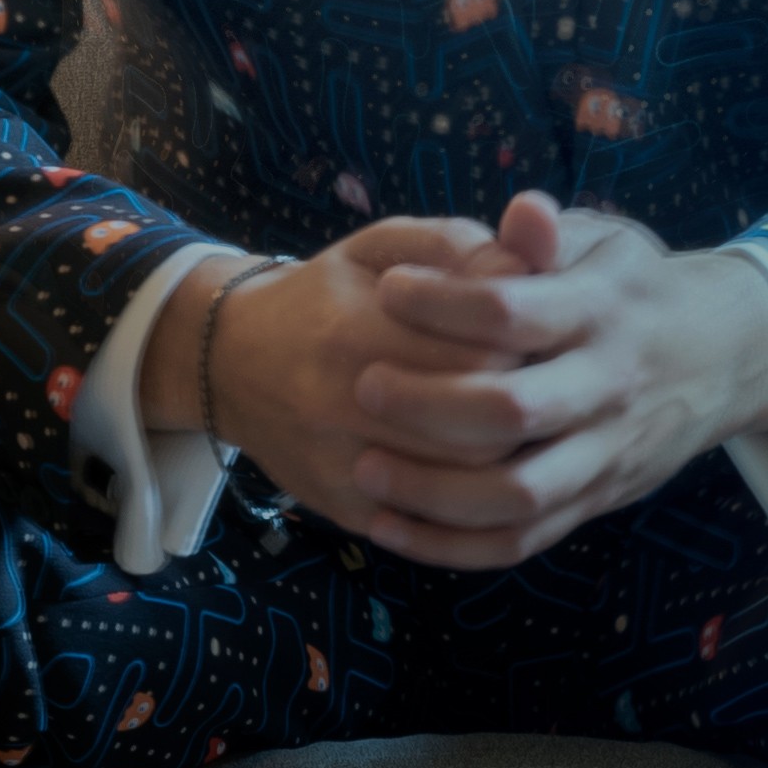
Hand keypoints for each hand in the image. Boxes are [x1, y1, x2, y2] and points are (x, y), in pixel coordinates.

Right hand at [147, 217, 521, 544]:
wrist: (232, 361)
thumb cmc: (326, 295)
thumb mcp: (382, 246)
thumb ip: (457, 245)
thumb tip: (526, 258)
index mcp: (358, 327)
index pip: (482, 352)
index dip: (527, 347)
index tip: (535, 336)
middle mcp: (342, 403)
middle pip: (478, 426)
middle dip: (523, 407)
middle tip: (533, 386)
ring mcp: (340, 464)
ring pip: (460, 482)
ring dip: (503, 457)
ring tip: (512, 425)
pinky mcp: (343, 508)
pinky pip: (425, 522)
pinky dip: (463, 502)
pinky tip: (476, 469)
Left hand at [344, 190, 767, 567]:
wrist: (726, 356)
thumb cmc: (635, 290)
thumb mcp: (605, 244)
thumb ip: (549, 238)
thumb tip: (522, 208)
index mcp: (602, 312)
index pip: (513, 313)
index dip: (443, 303)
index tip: (386, 288)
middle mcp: (606, 387)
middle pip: (511, 412)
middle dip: (426, 404)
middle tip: (364, 385)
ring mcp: (604, 453)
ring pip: (515, 494)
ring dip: (430, 490)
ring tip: (364, 467)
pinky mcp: (595, 501)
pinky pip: (520, 541)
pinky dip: (450, 547)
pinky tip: (388, 527)